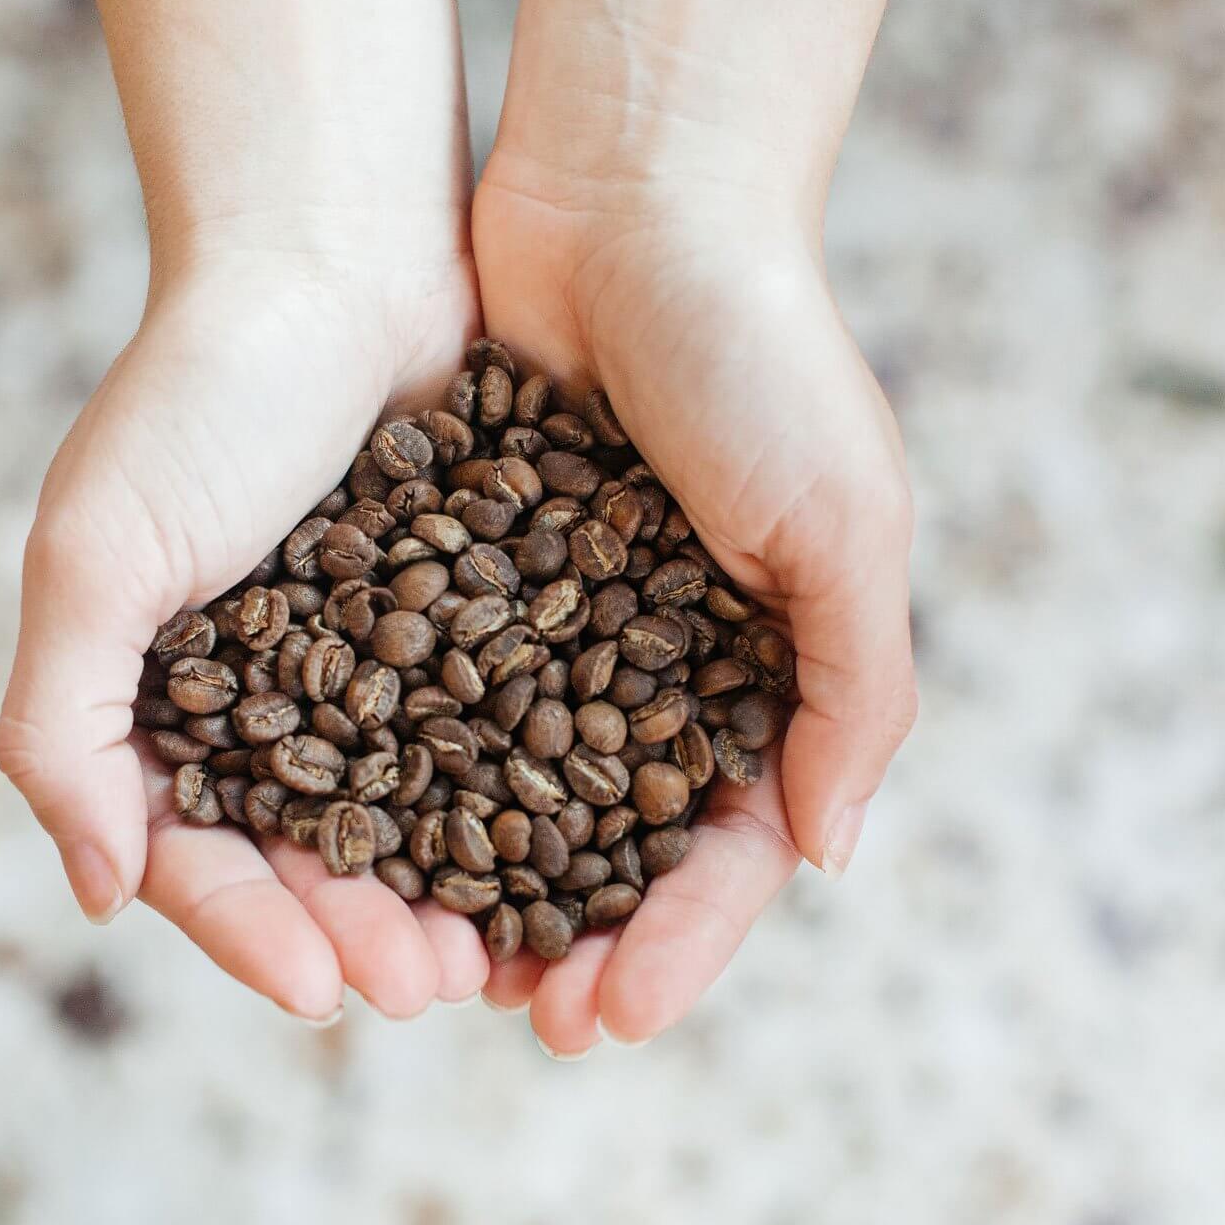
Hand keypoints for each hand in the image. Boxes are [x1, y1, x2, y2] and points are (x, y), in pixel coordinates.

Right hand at [0, 0, 491, 1021]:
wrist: (332, 258)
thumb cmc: (197, 398)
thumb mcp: (92, 557)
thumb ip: (63, 726)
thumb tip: (100, 895)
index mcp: (165, 704)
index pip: (198, 855)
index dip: (251, 929)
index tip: (316, 992)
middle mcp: (271, 702)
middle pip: (314, 858)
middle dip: (367, 933)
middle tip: (434, 988)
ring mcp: (371, 671)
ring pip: (411, 820)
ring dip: (448, 896)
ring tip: (499, 955)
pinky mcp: (465, 627)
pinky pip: (488, 740)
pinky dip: (516, 805)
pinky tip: (561, 858)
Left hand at [469, 0, 914, 1051]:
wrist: (633, 205)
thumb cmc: (763, 359)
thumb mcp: (845, 522)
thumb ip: (851, 691)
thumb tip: (827, 856)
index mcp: (767, 673)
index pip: (726, 849)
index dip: (677, 942)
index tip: (607, 1016)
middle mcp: (664, 667)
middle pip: (617, 848)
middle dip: (574, 941)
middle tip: (518, 1019)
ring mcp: (565, 630)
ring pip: (519, 797)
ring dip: (484, 889)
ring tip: (433, 969)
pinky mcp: (474, 579)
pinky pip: (441, 704)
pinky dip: (414, 778)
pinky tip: (373, 844)